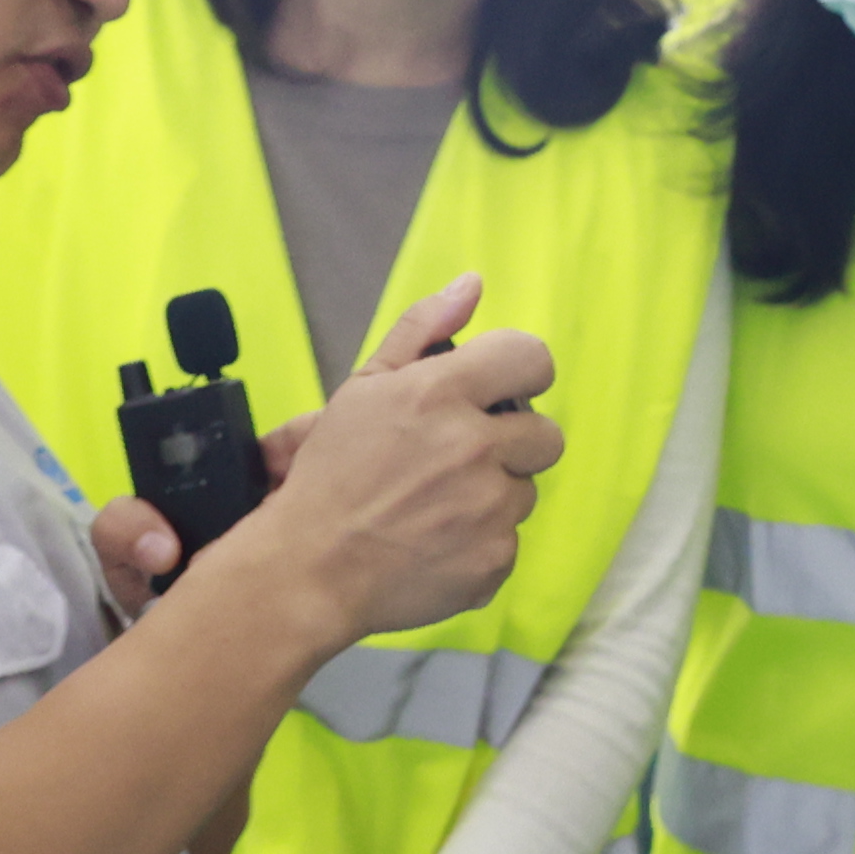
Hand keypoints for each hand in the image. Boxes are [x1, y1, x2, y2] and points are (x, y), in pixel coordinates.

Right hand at [93, 274, 517, 605]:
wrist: (309, 569)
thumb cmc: (331, 475)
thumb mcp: (364, 387)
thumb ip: (421, 329)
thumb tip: (472, 284)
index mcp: (441, 393)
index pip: (532, 359)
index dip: (522, 375)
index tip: (502, 394)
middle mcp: (474, 446)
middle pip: (544, 435)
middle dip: (510, 446)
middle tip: (460, 461)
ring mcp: (488, 507)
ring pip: (523, 490)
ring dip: (491, 496)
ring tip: (436, 506)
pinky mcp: (494, 559)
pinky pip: (508, 541)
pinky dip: (480, 543)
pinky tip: (437, 542)